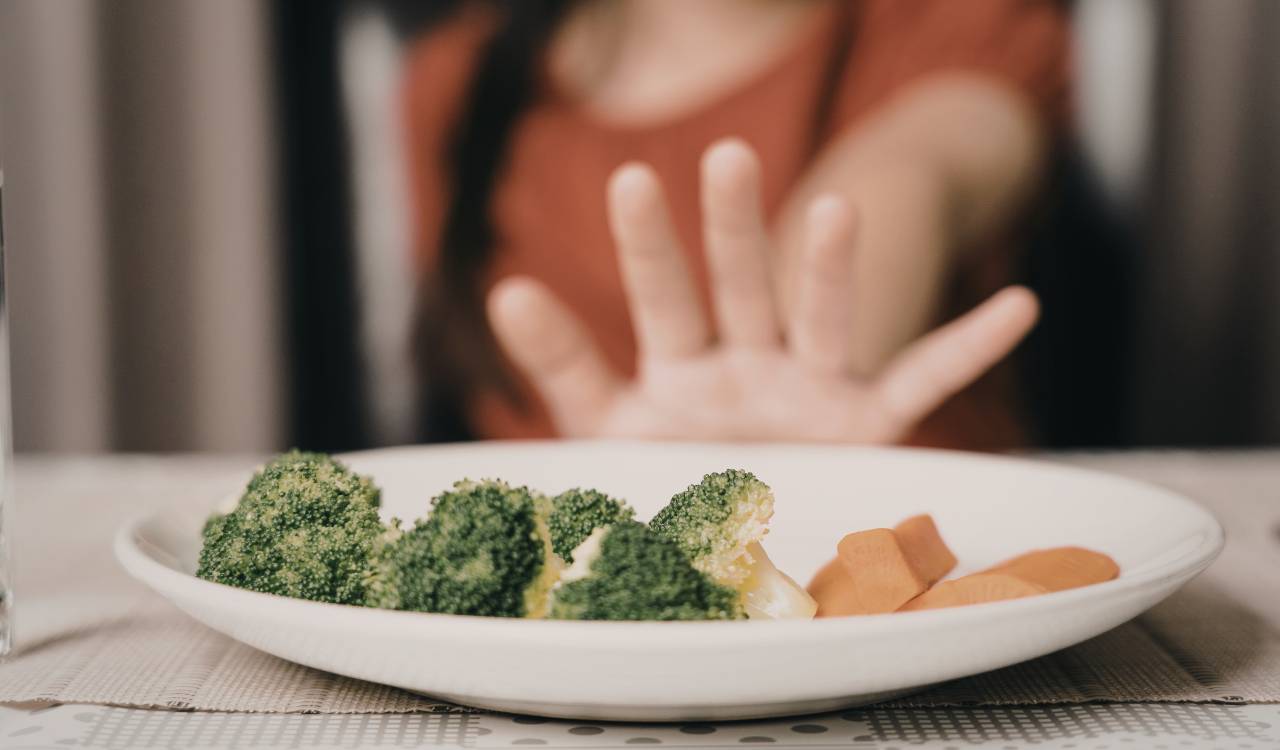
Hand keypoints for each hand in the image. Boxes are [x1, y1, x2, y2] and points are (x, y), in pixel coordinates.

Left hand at [487, 140, 1037, 441]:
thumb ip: (565, 367)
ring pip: (822, 318)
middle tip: (727, 157)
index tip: (634, 180)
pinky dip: (970, 346)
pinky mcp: (865, 428)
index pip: (658, 297)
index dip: (647, 244)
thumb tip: (506, 289)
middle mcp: (745, 366)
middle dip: (734, 228)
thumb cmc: (662, 479)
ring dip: (832, 267)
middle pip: (738, 285)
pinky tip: (1019, 304)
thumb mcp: (602, 430)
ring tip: (838, 208)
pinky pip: (924, 383)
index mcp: (677, 370)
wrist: (728, 549)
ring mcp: (807, 392)